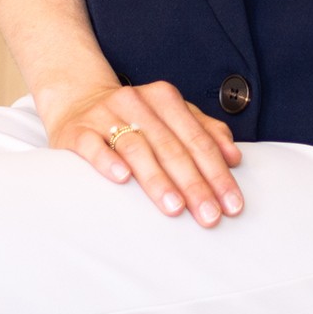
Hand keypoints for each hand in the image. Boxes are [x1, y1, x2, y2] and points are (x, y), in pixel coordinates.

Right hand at [39, 80, 244, 226]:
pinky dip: (108, 161)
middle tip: (210, 215)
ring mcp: (106, 116)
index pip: (198, 139)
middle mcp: (137, 102)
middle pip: (171, 147)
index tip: (231, 203)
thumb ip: (205, 131)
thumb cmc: (134, 116)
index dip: (217, 172)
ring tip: (175, 207)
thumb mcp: (171, 115)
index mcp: (165, 98)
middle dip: (194, 184)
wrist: (79, 99)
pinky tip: (122, 179)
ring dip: (157, 179)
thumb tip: (234, 156)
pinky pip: (93, 146)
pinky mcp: (78, 131)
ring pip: (136, 148)